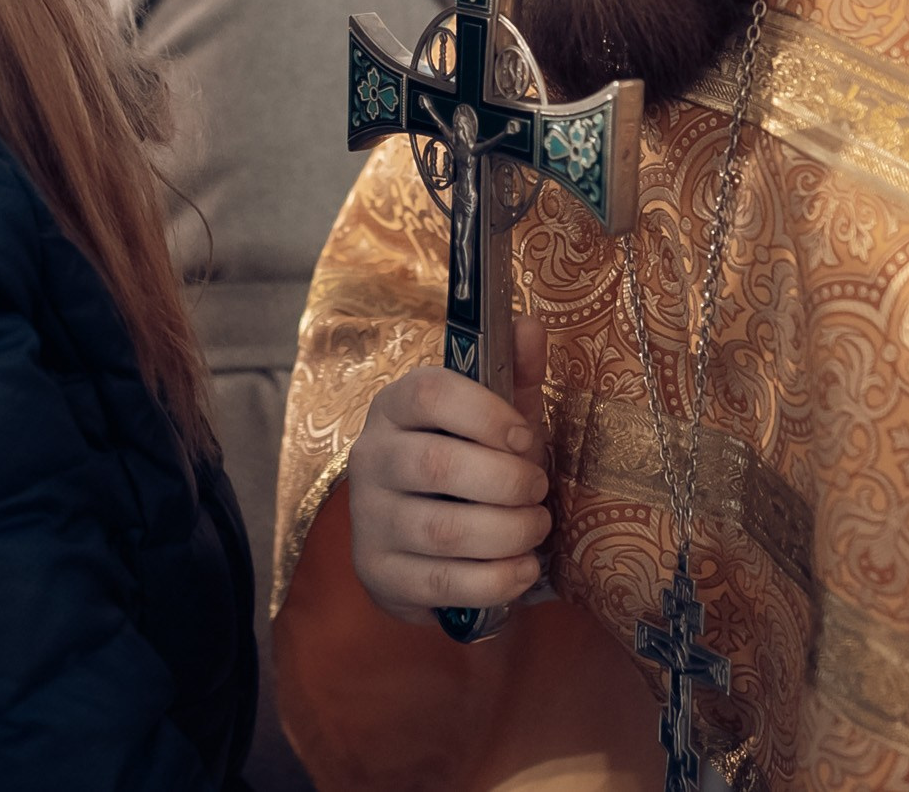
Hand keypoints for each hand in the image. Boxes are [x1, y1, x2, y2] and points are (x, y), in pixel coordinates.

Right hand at [346, 316, 550, 625]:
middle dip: (507, 482)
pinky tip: (522, 568)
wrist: (421, 539)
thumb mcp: (493, 414)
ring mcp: (369, 520)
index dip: (487, 414)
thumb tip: (529, 325)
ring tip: (536, 528)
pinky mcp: (379, 573)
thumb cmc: (467, 461)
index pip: (430, 393)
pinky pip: (442, 583)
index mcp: (395, 406)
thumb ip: (513, 372)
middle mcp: (371, 458)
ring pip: (442, 530)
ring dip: (508, 532)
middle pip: (437, 465)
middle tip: (539, 491)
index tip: (528, 439)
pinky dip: (496, 579)